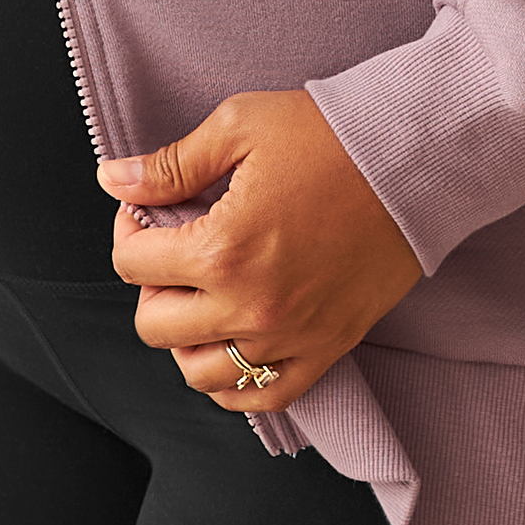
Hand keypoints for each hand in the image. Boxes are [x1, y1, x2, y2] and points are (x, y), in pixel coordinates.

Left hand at [101, 89, 421, 412]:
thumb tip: (112, 180)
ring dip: (184, 336)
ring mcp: (290, 336)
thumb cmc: (329, 137)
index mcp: (223, 248)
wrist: (412, 160)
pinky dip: (234, 382)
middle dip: (149, 283)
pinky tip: (229, 345)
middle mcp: (251, 305)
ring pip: (199, 373)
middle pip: (154, 324)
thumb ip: (170, 165)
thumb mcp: (239, 128)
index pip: (133, 264)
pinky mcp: (326, 349)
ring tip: (199, 293)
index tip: (147, 210)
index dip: (129, 230)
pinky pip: (262, 396)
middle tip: (171, 248)